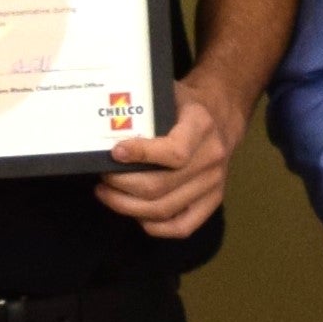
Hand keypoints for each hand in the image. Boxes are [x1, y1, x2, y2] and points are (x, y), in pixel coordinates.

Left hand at [97, 79, 242, 238]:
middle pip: (161, 185)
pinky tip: (133, 213)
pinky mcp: (212, 202)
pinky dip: (153, 226)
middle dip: (122, 184)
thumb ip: (143, 107)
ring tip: (107, 194)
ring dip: (128, 206)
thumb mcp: (168, 94)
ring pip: (164, 208)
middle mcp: (212, 156)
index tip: (115, 153)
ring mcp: (214, 183)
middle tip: (102, 177)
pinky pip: (181, 227)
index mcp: (202, 125)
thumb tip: (104, 124)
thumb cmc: (184, 105)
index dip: (141, 155)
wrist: (220, 117)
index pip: (174, 151)